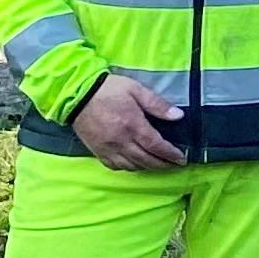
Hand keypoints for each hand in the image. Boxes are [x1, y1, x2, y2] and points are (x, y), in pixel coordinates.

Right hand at [71, 75, 185, 173]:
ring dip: (147, 167)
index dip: (170, 154)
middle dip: (163, 164)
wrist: (76, 95)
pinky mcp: (97, 151)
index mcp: (132, 125)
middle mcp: (120, 141)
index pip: (156, 146)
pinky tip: (135, 164)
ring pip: (131, 166)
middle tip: (175, 165)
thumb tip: (178, 116)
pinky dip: (128, 168)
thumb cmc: (109, 89)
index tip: (182, 159)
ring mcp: (107, 148)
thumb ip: (157, 104)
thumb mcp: (136, 90)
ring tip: (158, 164)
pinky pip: (115, 166)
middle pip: (146, 160)